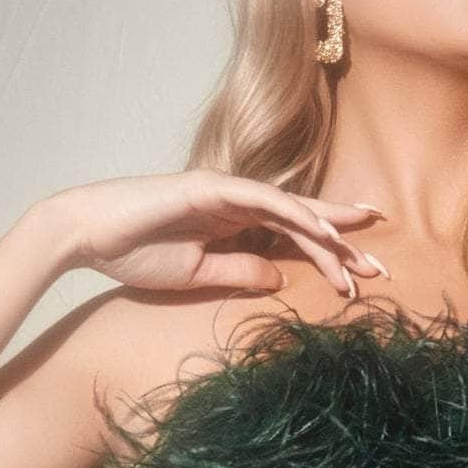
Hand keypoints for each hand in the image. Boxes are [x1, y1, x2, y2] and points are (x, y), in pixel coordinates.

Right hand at [39, 168, 387, 298]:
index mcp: (234, 222)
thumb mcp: (198, 275)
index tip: (363, 274)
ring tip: (361, 254)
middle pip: (302, 221)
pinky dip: (294, 212)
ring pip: (291, 209)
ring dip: (327, 231)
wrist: (86, 235)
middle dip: (342, 246)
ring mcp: (225, 190)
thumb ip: (240, 273)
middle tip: (381, 271)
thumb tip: (281, 280)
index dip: (330, 251)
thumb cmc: (134, 254)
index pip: (293, 236)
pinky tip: (322, 229)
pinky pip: (262, 199)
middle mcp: (236, 201)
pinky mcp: (210, 186)